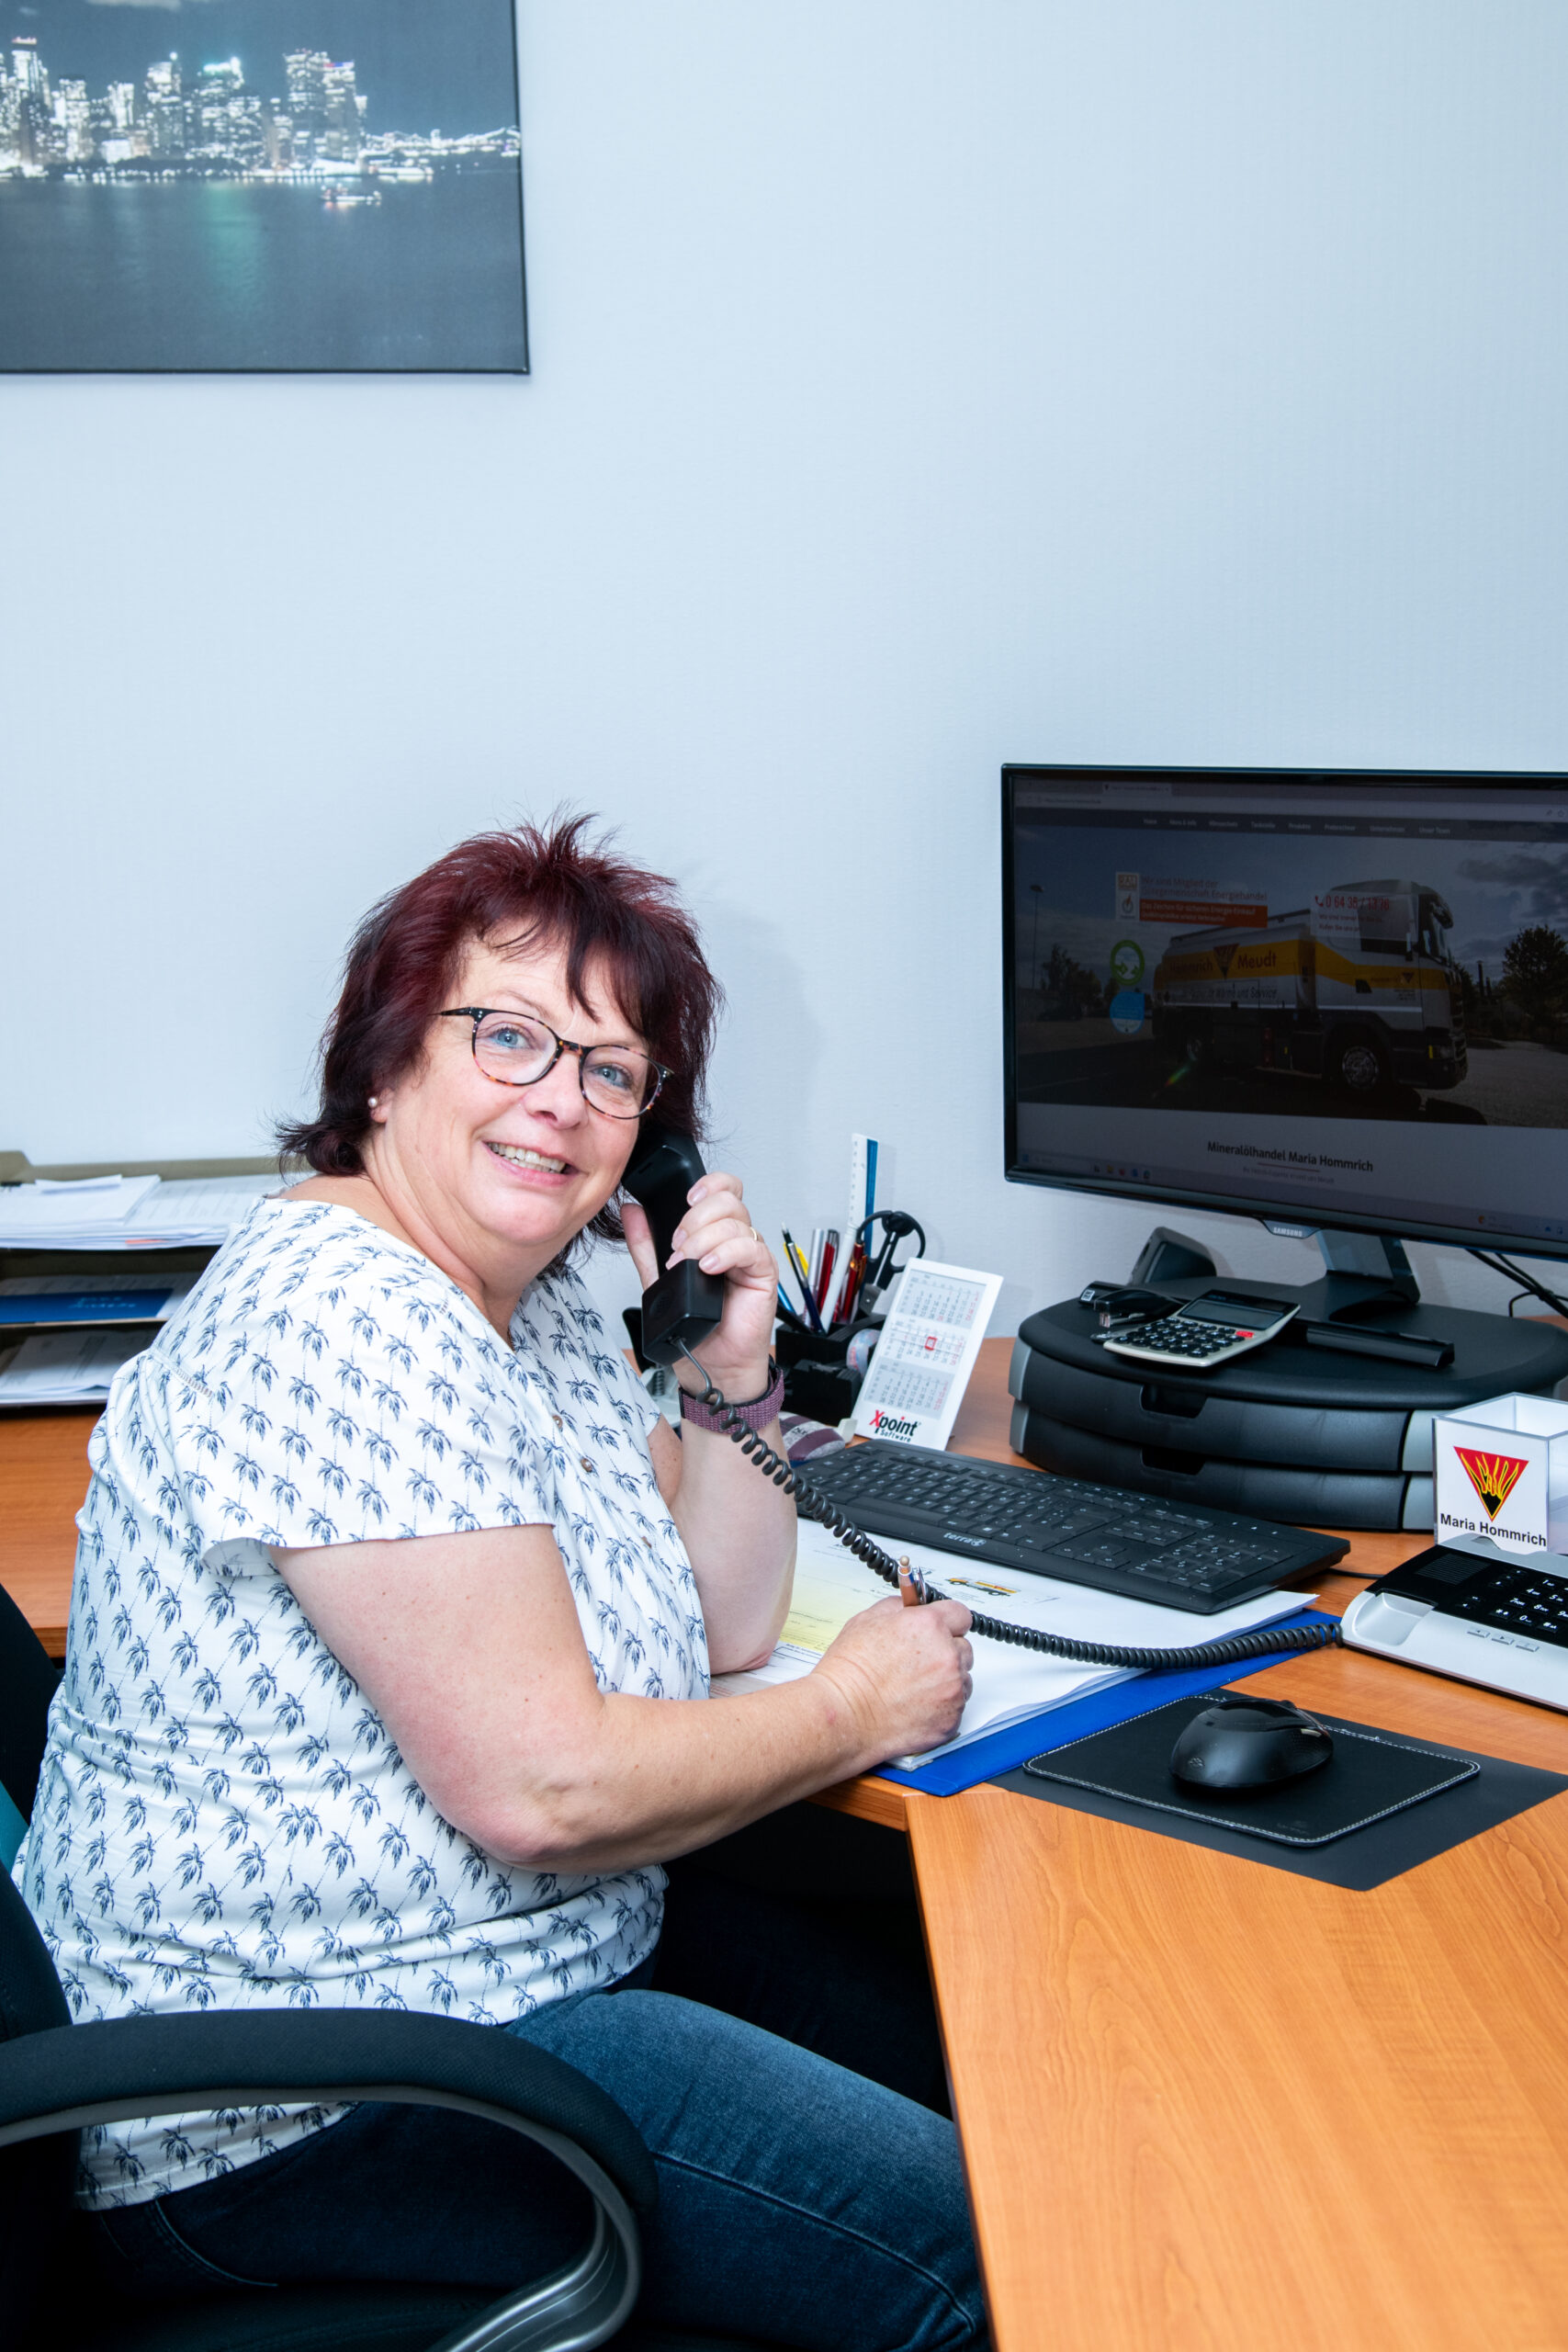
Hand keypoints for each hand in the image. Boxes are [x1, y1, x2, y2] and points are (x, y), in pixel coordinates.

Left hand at [621, 1170, 777, 1394]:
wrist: (712, 1364)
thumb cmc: (695, 1326)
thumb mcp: (658, 1279)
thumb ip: (645, 1245)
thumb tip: (631, 1212)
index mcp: (714, 1234)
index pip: (723, 1190)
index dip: (709, 1185)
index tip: (686, 1199)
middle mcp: (735, 1241)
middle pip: (728, 1201)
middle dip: (696, 1218)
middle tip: (678, 1245)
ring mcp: (750, 1256)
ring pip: (737, 1222)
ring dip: (705, 1239)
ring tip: (688, 1264)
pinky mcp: (763, 1273)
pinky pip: (751, 1249)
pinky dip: (726, 1254)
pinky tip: (709, 1268)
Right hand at [812, 1595, 974, 1763]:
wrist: (843, 1715)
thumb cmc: (849, 1673)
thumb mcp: (867, 1620)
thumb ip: (899, 1607)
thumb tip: (912, 1607)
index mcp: (929, 1626)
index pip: (960, 1614)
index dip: (947, 1622)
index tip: (942, 1629)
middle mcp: (946, 1656)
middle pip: (963, 1648)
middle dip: (945, 1652)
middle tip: (918, 1662)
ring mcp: (951, 1690)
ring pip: (962, 1679)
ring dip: (945, 1681)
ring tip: (913, 1687)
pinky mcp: (951, 1719)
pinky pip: (956, 1707)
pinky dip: (941, 1707)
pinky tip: (915, 1705)